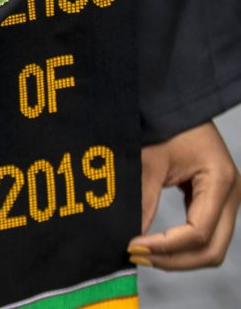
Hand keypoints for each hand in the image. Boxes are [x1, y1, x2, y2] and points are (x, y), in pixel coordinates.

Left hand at [128, 121, 240, 269]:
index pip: (199, 232)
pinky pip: (204, 234)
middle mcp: (232, 195)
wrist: (174, 102)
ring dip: (177, 256)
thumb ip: (142, 200)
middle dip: (174, 259)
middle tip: (136, 255)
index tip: (133, 246)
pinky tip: (152, 242)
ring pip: (210, 247)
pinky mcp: (215, 200)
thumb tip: (131, 239)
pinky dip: (180, 245)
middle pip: (212, 249)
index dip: (166, 246)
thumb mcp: (150, 160)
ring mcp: (227, 200)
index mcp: (221, 181)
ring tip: (141, 251)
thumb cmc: (165, 123)